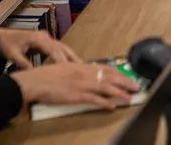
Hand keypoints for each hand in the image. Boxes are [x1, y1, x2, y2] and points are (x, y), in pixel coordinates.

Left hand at [0, 27, 78, 68]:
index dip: (61, 61)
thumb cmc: (6, 45)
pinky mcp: (46, 41)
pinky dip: (67, 56)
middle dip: (72, 59)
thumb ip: (23, 64)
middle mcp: (45, 37)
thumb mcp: (12, 55)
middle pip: (62, 48)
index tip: (69, 71)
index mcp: (38, 38)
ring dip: (72, 57)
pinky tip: (72, 64)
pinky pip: (59, 48)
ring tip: (83, 67)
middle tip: (83, 69)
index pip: (53, 50)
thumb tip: (34, 74)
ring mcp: (46, 38)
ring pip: (63, 47)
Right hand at [11, 62, 140, 108]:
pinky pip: (94, 99)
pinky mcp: (76, 95)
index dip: (119, 73)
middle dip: (125, 82)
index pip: (105, 68)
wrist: (34, 81)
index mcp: (81, 66)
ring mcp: (81, 84)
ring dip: (120, 93)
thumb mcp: (64, 68)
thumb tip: (88, 73)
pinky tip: (112, 106)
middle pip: (110, 77)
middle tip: (136, 86)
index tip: (128, 76)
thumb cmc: (46, 76)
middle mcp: (84, 73)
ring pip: (106, 88)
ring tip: (129, 97)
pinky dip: (105, 102)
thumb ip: (77, 70)